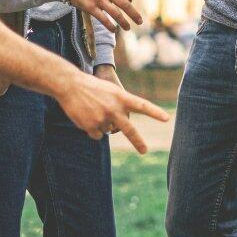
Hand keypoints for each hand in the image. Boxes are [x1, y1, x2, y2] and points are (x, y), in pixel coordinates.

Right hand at [55, 69, 169, 152]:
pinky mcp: (91, 126)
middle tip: (144, 151)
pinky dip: (93, 130)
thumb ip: (119, 106)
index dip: (154, 112)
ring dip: (102, 124)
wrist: (70, 85)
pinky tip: (86, 117)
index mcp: (121, 97)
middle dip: (137, 141)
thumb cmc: (92, 87)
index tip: (166, 119)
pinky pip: (97, 135)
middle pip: (129, 130)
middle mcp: (114, 109)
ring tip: (92, 110)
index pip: (142, 105)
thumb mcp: (110, 91)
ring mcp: (102, 118)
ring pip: (108, 130)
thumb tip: (117, 128)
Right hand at [70, 0, 143, 33]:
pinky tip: (114, 30)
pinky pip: (104, 19)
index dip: (131, 2)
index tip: (131, 8)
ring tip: (128, 28)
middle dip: (134, 14)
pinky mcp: (91, 7)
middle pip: (126, 4)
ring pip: (116, 14)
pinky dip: (110, 26)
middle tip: (140, 22)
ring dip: (124, 22)